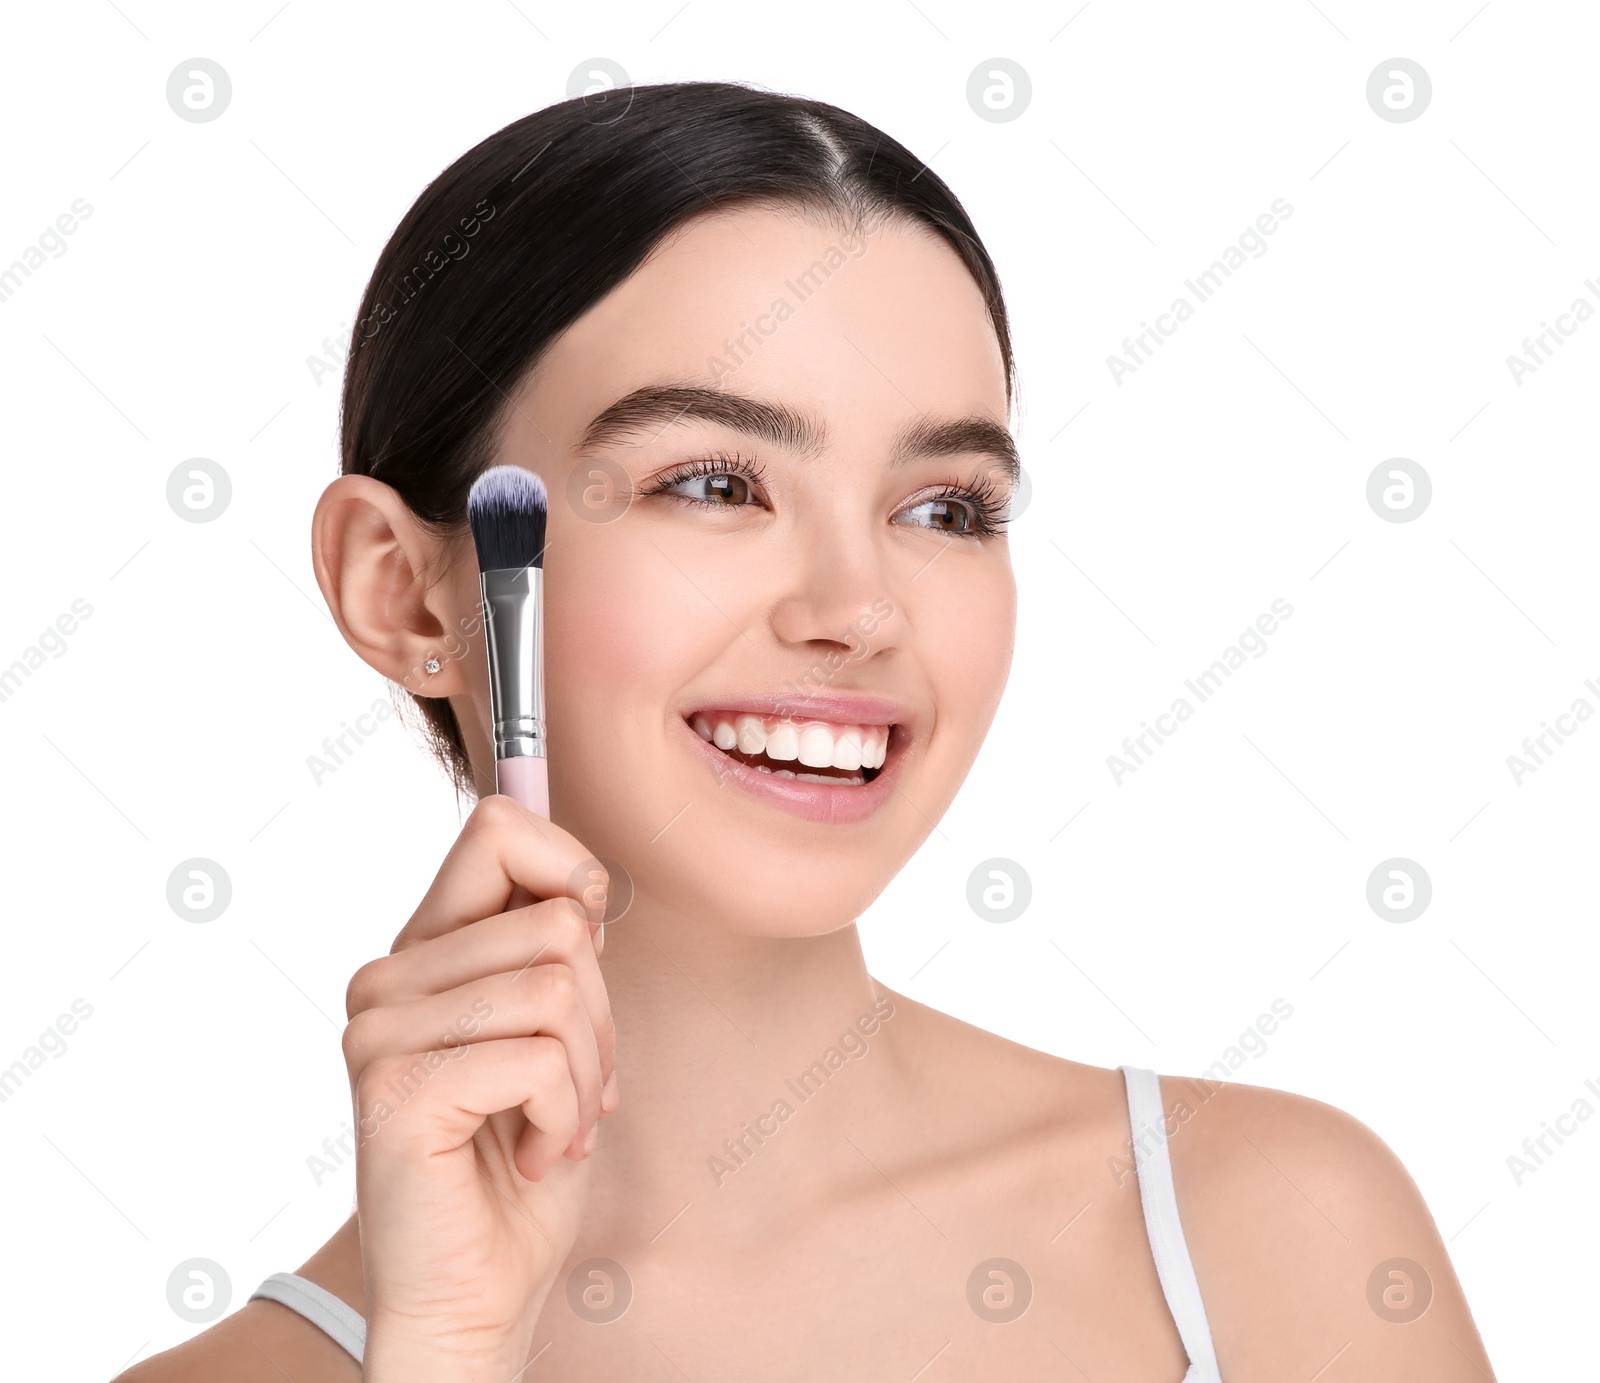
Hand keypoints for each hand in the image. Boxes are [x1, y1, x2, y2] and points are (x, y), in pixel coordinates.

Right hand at [341, 794, 617, 1378]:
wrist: (476, 1291)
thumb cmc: (519, 1161)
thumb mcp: (554, 1035)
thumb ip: (553, 957)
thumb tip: (586, 886)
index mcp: (424, 951)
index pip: (497, 827)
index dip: (570, 868)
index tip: (590, 940)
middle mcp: (389, 979)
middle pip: (559, 922)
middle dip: (603, 1015)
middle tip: (579, 1088)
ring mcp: (382, 1030)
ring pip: (560, 988)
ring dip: (590, 1074)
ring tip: (557, 1126)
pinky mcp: (396, 1086)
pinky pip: (540, 1057)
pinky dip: (566, 1115)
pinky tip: (532, 1155)